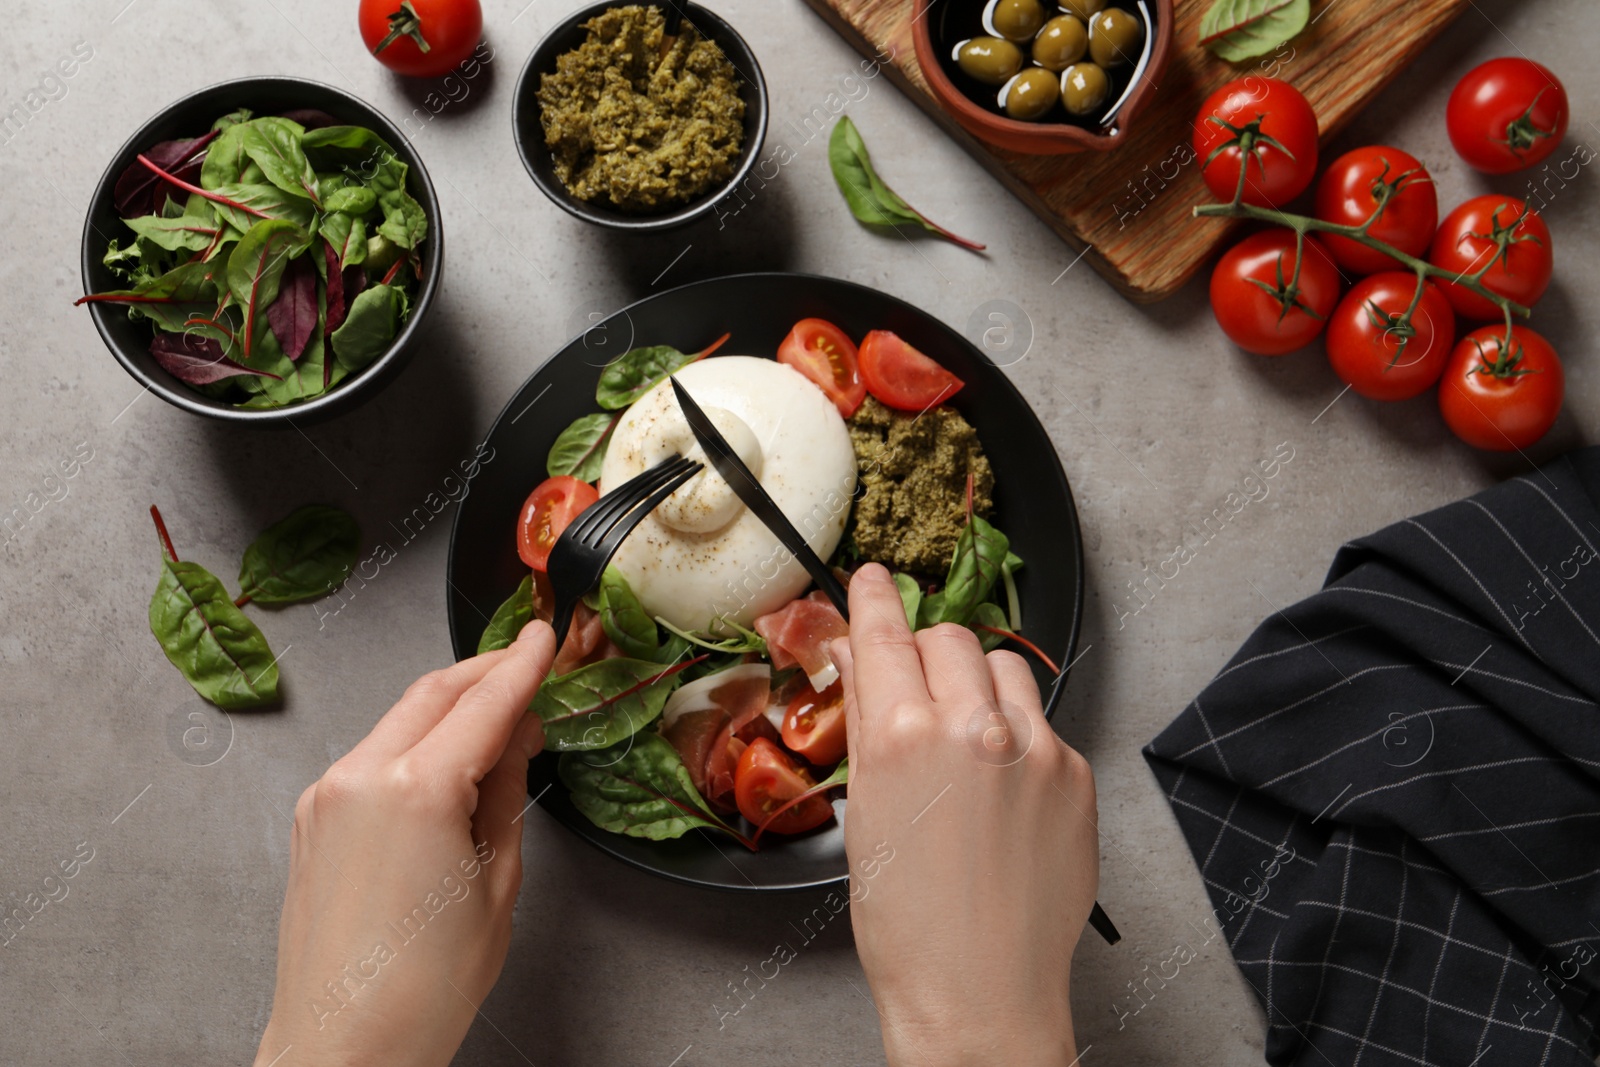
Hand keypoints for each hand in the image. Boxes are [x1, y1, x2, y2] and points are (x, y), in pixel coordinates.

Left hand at [254, 621, 556, 1066]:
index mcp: (415, 792)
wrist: (340, 1048)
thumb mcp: (496, 885)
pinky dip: (416, 741)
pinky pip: (373, 755)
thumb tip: (515, 741)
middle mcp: (359, 779)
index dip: (522, 665)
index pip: (483, 704)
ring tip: (499, 719)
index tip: (543, 635)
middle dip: (485, 671)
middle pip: (433, 692)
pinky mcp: (312, 818)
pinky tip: (448, 759)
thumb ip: (504, 795)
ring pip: (400, 719)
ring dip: (449, 705)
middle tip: (527, 662)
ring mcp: (327, 796)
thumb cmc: (420, 990)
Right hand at [834, 564, 1098, 1066]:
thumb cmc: (909, 923)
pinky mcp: (1076, 774)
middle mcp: (973, 730)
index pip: (885, 632)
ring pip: (1004, 668)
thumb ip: (865, 722)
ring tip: (966, 744)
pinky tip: (1001, 791)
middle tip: (917, 690)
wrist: (980, 992)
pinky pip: (1042, 723)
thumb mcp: (865, 813)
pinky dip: (1019, 738)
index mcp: (902, 737)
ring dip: (979, 687)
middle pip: (949, 639)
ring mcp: (1034, 750)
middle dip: (927, 654)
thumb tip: (859, 659)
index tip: (875, 579)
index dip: (875, 598)